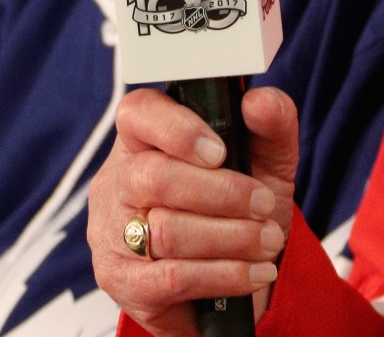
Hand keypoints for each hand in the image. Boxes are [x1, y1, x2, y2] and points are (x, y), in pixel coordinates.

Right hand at [89, 86, 301, 335]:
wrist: (230, 281)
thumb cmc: (238, 208)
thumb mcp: (266, 161)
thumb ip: (271, 125)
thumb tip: (261, 102)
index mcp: (144, 140)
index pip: (138, 114)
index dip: (178, 129)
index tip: (220, 151)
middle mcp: (118, 182)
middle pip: (155, 178)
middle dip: (223, 193)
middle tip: (264, 205)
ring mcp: (112, 234)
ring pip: (167, 231)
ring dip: (233, 238)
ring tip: (268, 241)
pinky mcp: (123, 282)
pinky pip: (174, 277)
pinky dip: (226, 274)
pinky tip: (255, 272)